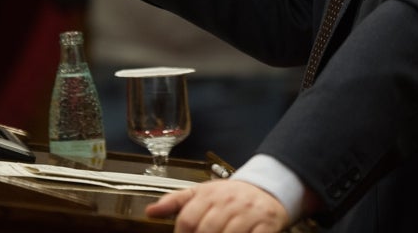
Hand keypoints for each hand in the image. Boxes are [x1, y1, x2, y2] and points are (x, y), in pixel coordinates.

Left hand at [145, 180, 289, 232]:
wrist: (267, 189)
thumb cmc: (230, 195)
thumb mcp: (202, 192)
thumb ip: (175, 202)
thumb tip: (150, 211)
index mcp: (211, 194)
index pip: (188, 218)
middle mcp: (229, 202)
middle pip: (206, 230)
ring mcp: (249, 213)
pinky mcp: (266, 224)